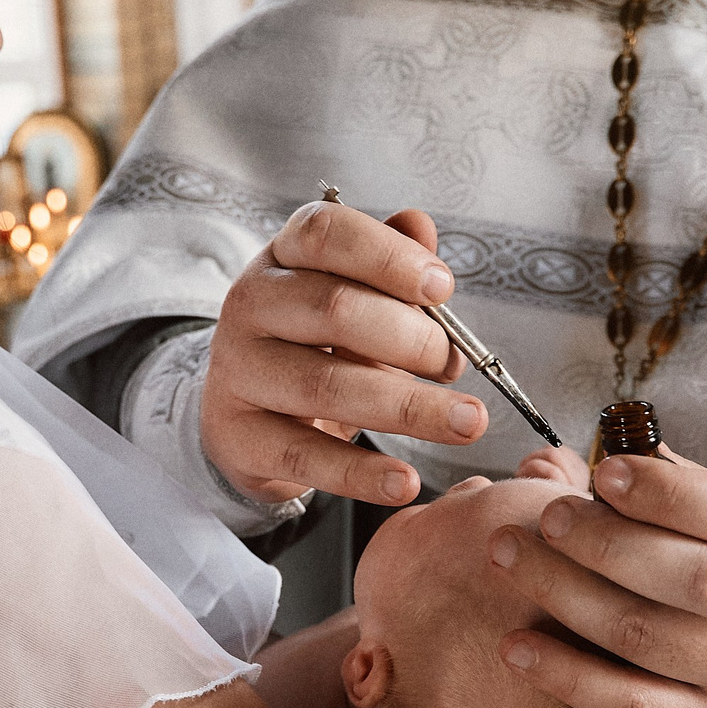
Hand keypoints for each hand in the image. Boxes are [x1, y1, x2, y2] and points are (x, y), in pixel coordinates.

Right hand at [202, 199, 487, 505]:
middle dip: (411, 338)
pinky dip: (362, 473)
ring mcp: (239, 371)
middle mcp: (253, 304)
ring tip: (467, 422)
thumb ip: (391, 263)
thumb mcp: (351, 293)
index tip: (442, 288)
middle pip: (335, 308)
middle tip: (452, 365)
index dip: (389, 257)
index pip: (327, 234)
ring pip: (327, 386)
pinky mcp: (239, 436)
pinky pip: (306, 455)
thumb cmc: (314, 343)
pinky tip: (405, 481)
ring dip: (409, 407)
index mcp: (283, 256)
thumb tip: (420, 226)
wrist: (244, 412)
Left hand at [485, 451, 706, 707]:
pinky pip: (633, 705)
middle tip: (547, 516)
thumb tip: (614, 451)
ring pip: (650, 639)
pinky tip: (517, 646)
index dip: (667, 494)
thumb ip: (698, 488)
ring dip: (568, 598)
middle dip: (607, 544)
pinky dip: (570, 677)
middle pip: (692, 579)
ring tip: (511, 558)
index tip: (606, 472)